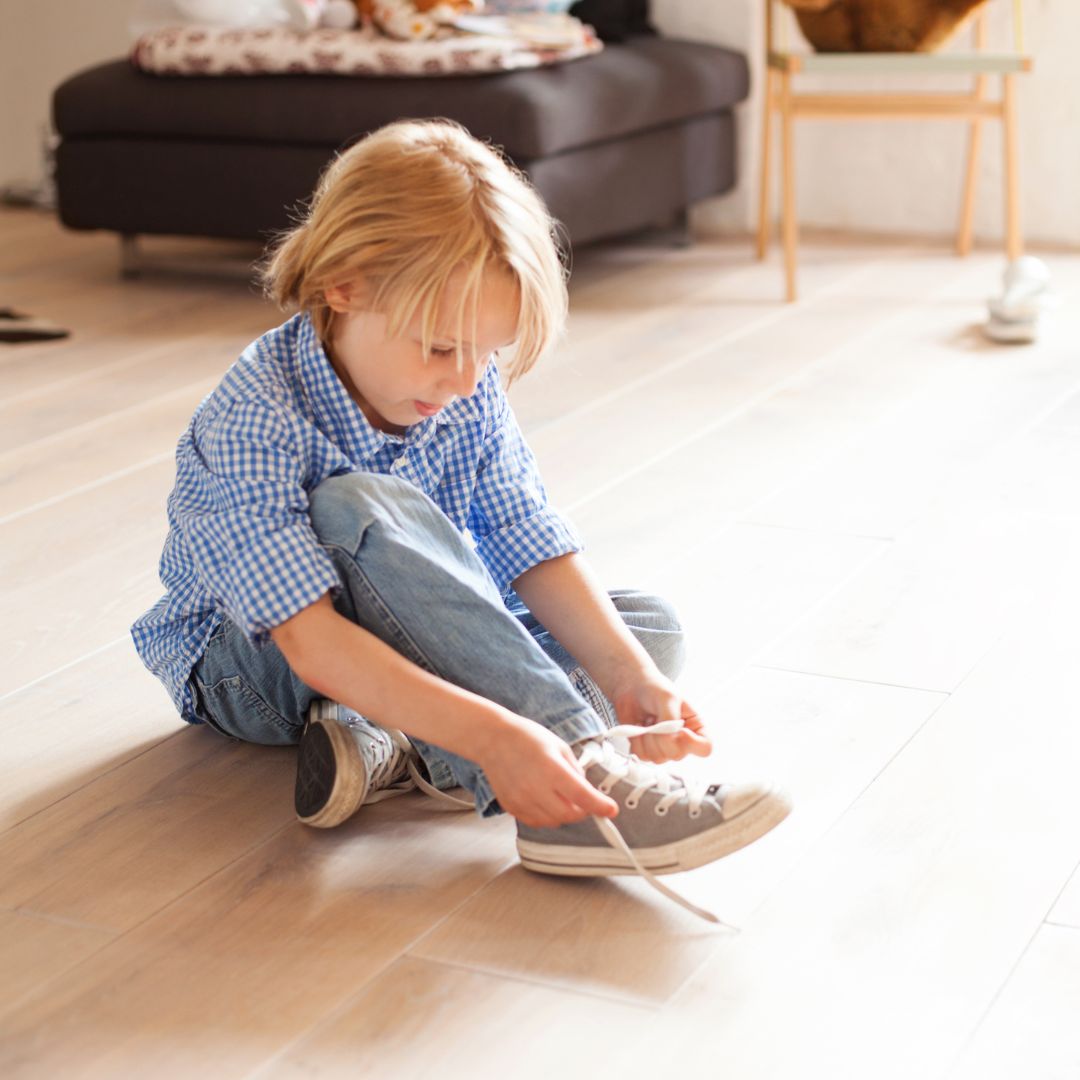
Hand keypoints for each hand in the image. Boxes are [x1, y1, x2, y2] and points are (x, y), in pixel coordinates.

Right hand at [477, 712, 618, 828]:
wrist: (492, 739)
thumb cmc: (527, 738)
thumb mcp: (559, 746)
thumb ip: (575, 771)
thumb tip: (585, 791)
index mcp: (552, 769)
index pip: (582, 796)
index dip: (600, 806)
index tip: (611, 810)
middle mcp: (536, 788)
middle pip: (569, 815)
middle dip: (582, 811)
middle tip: (583, 800)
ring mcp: (522, 800)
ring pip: (553, 822)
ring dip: (564, 814)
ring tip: (559, 795)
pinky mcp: (511, 807)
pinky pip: (536, 821)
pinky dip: (546, 815)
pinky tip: (544, 799)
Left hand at [609, 670, 711, 763]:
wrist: (634, 687)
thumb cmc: (656, 689)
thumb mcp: (668, 698)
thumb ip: (671, 720)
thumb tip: (669, 740)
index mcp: (695, 728)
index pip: (705, 748)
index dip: (691, 743)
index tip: (679, 729)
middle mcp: (682, 742)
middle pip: (676, 755)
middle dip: (661, 736)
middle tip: (656, 717)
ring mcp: (664, 748)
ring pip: (658, 758)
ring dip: (647, 738)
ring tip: (648, 720)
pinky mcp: (648, 750)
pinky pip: (642, 756)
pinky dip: (637, 741)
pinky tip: (640, 727)